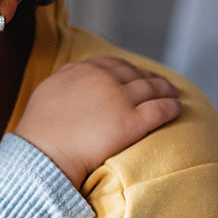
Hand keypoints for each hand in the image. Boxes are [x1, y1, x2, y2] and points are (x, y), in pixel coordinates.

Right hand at [16, 56, 179, 185]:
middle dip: (150, 78)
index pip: (114, 64)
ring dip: (166, 90)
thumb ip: (67, 78)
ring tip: (173, 94)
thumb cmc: (39, 130)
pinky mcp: (131, 123)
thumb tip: (77, 74)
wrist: (42, 154)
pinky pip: (159, 110)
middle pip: (135, 75)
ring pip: (151, 89)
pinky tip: (177, 108)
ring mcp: (119, 100)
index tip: (136, 74)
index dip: (129, 69)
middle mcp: (103, 80)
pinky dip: (171, 107)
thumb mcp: (48, 90)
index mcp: (83, 70)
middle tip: (161, 84)